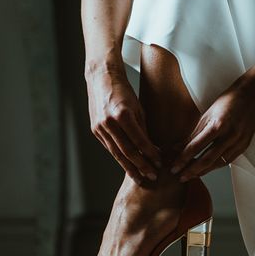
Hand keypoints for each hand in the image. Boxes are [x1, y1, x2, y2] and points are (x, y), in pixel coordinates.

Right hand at [86, 67, 161, 184]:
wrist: (101, 78)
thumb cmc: (124, 90)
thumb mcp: (138, 107)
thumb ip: (142, 128)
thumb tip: (151, 148)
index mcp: (122, 115)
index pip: (139, 141)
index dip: (150, 154)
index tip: (160, 163)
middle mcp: (109, 123)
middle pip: (127, 151)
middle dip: (141, 166)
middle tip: (152, 176)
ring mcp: (99, 127)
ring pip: (116, 153)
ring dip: (129, 166)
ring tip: (140, 177)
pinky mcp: (94, 129)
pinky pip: (109, 147)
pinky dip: (120, 157)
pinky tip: (128, 164)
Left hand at [170, 84, 254, 180]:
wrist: (251, 97)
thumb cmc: (227, 102)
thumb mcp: (206, 116)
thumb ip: (193, 134)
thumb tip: (177, 148)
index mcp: (217, 125)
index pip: (196, 147)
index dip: (183, 159)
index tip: (174, 167)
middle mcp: (229, 136)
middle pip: (207, 159)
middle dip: (191, 171)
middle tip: (180, 177)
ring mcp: (238, 142)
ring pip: (218, 163)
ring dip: (203, 171)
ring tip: (191, 175)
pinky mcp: (244, 146)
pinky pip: (228, 161)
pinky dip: (215, 166)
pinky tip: (207, 169)